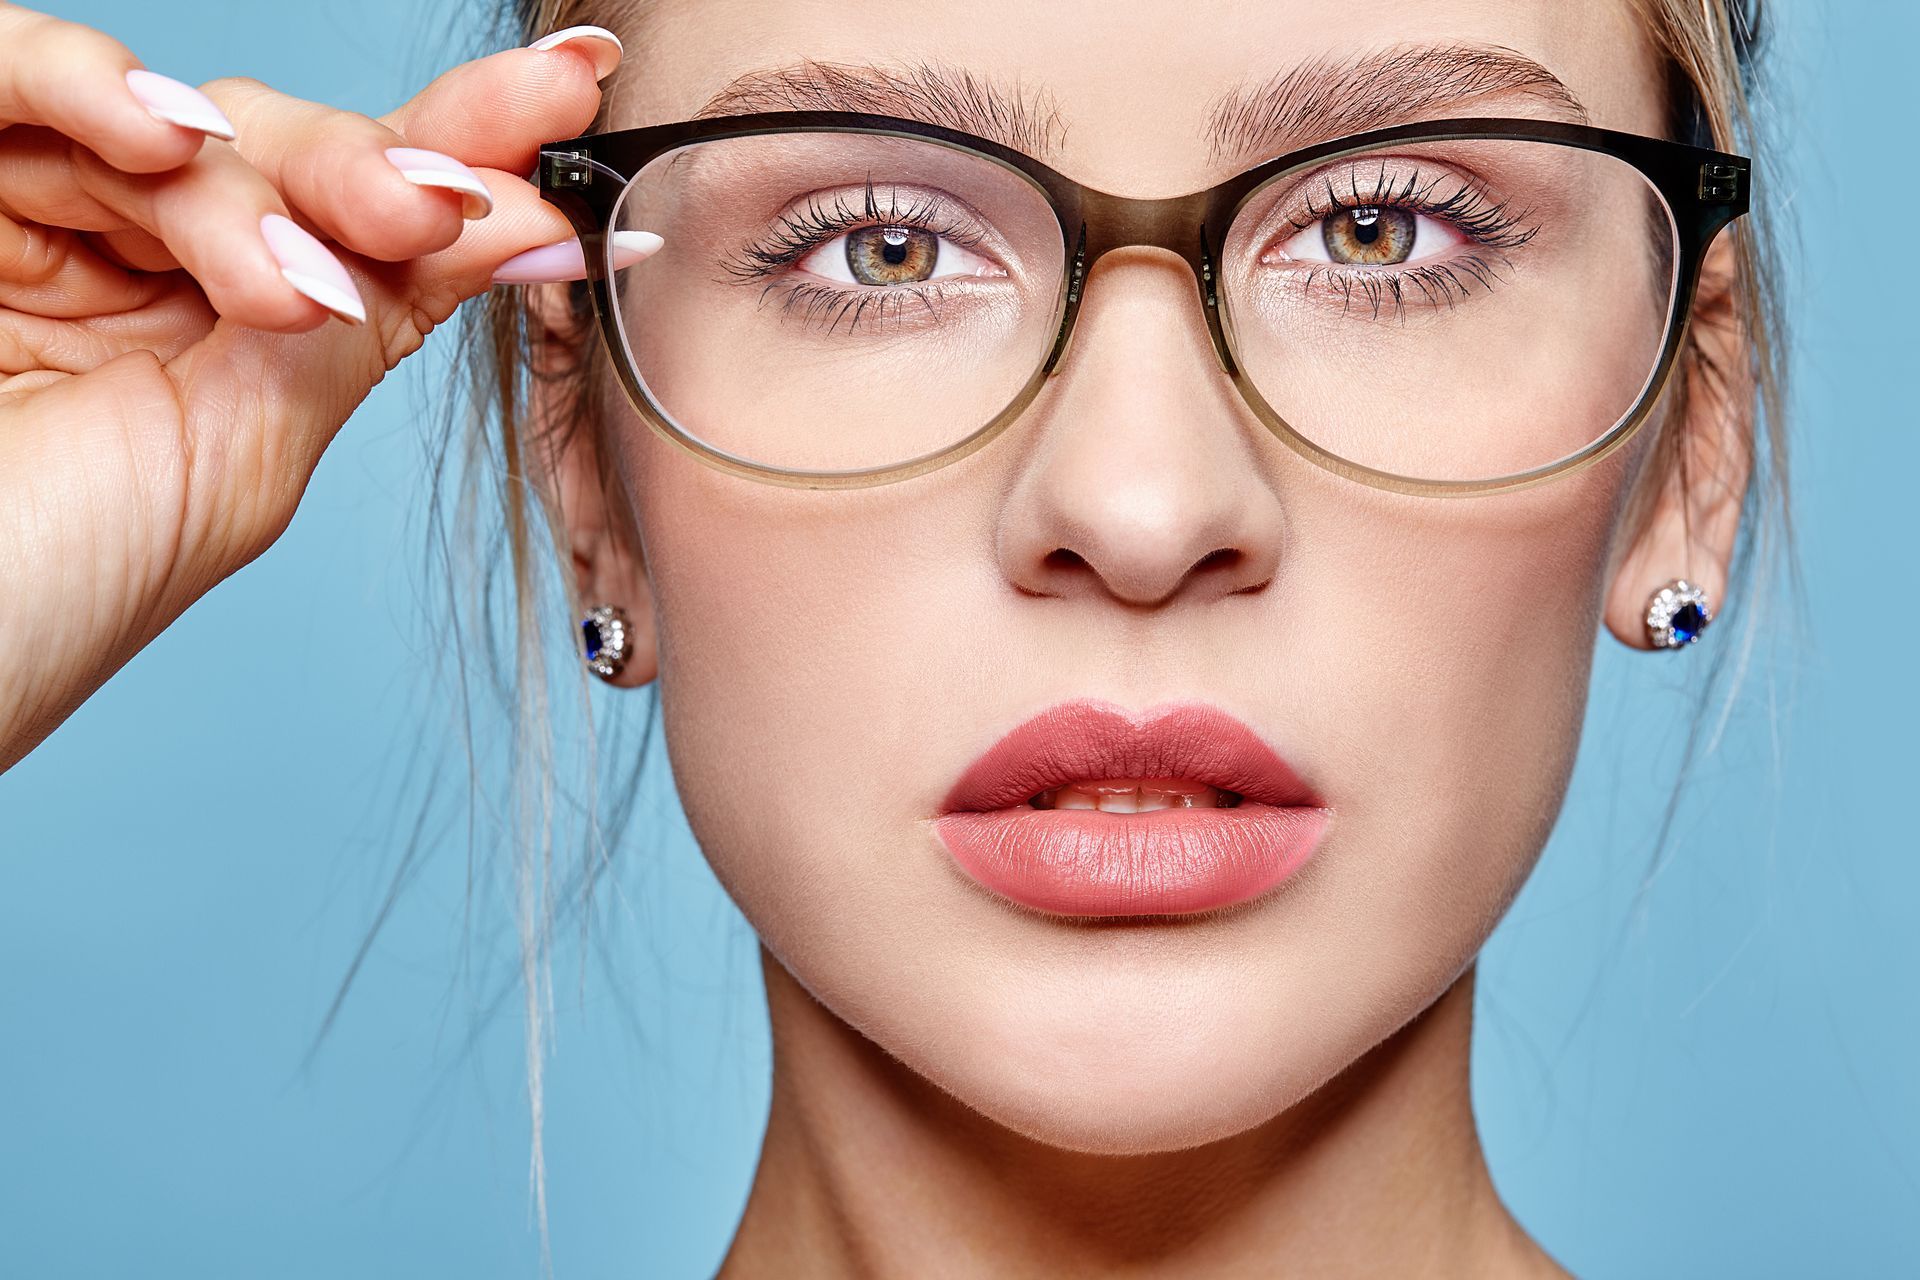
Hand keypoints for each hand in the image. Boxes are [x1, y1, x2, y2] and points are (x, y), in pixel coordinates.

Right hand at [0, 4, 620, 769]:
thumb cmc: (41, 596)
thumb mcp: (239, 456)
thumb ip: (365, 328)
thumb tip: (525, 233)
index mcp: (220, 333)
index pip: (355, 218)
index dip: (462, 149)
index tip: (574, 98)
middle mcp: (131, 260)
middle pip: (282, 152)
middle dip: (381, 170)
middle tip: (444, 210)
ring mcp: (28, 216)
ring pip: (172, 122)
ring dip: (258, 180)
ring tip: (300, 276)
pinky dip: (82, 86)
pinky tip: (167, 141)